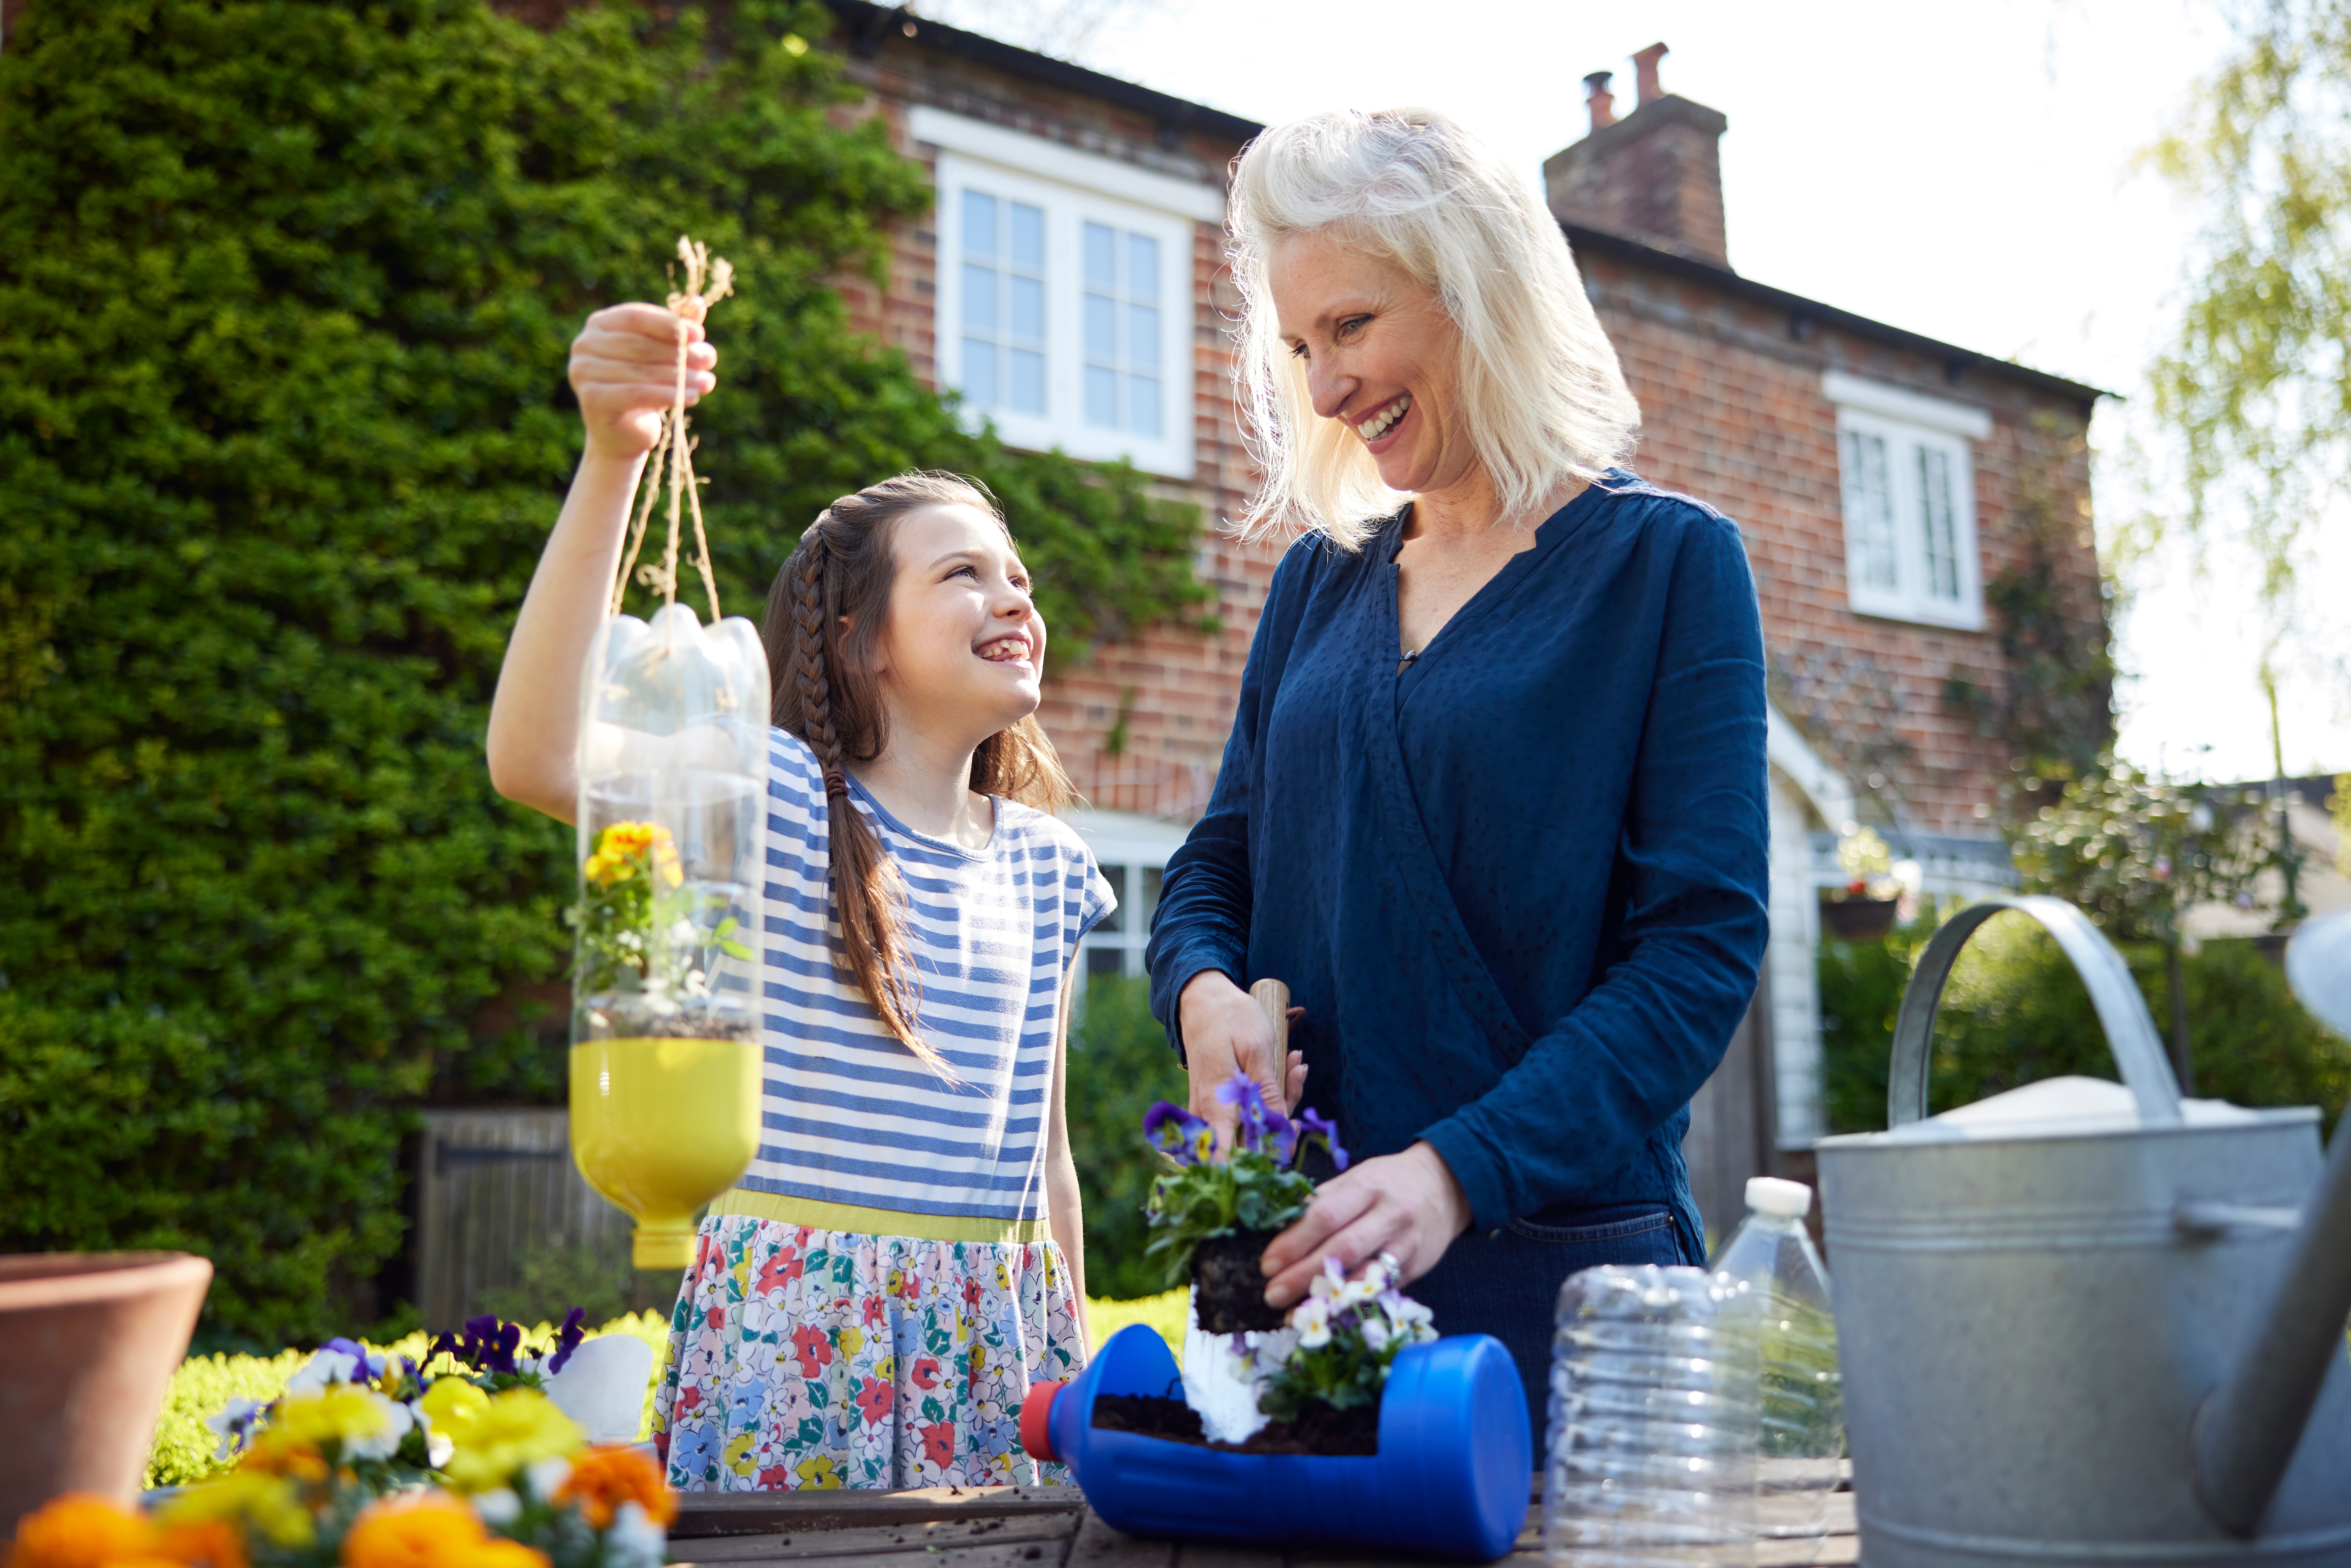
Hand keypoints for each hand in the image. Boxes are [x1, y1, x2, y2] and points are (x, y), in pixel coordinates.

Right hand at [568, 302, 717, 460]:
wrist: (623, 433)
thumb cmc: (644, 386)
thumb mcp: (661, 355)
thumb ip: (675, 329)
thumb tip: (698, 302)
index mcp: (599, 324)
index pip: (635, 317)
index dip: (669, 324)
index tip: (700, 335)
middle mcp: (584, 344)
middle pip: (639, 344)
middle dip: (679, 352)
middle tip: (710, 360)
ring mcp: (582, 371)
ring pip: (641, 371)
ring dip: (679, 376)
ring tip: (707, 382)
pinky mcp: (591, 399)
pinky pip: (636, 393)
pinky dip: (667, 394)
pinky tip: (692, 397)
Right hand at [1177, 970, 1306, 1150]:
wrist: (1202, 998)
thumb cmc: (1230, 1018)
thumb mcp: (1257, 1048)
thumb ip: (1267, 1091)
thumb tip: (1279, 1127)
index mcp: (1217, 1103)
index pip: (1227, 1155)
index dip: (1259, 1158)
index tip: (1285, 1139)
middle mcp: (1208, 1112)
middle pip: (1248, 1141)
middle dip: (1282, 1119)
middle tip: (1297, 1077)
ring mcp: (1209, 1108)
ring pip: (1249, 1125)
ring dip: (1279, 1102)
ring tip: (1294, 1064)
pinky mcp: (1216, 1101)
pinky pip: (1244, 1110)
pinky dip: (1269, 1093)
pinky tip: (1285, 1066)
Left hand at [1260, 1141, 1470, 1307]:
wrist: (1446, 1185)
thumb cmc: (1389, 1181)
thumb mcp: (1357, 1177)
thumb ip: (1323, 1201)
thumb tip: (1280, 1230)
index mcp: (1368, 1185)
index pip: (1325, 1216)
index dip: (1294, 1242)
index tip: (1267, 1263)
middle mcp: (1390, 1215)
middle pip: (1342, 1250)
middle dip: (1302, 1276)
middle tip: (1271, 1294)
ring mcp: (1406, 1244)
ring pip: (1364, 1276)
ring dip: (1325, 1298)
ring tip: (1292, 1314)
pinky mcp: (1415, 1268)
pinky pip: (1380, 1290)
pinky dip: (1351, 1305)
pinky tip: (1327, 1315)